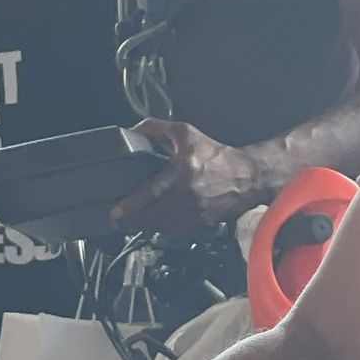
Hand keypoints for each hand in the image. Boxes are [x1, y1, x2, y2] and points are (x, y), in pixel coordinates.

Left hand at [110, 119, 259, 230]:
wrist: (245, 177)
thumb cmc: (216, 156)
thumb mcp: (186, 134)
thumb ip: (156, 129)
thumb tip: (133, 131)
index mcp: (183, 173)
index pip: (151, 193)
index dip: (130, 205)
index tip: (114, 212)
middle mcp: (187, 196)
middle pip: (150, 216)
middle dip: (130, 219)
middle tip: (115, 219)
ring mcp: (193, 213)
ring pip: (159, 226)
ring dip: (143, 225)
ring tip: (130, 221)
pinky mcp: (199, 225)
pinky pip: (172, 230)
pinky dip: (160, 227)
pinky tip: (153, 221)